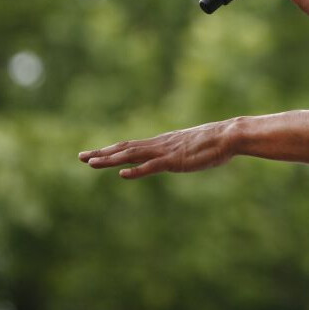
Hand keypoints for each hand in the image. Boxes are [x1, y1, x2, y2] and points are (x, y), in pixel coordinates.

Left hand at [79, 120, 236, 178]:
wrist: (229, 135)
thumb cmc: (215, 143)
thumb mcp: (192, 149)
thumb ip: (181, 153)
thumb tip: (179, 156)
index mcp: (161, 143)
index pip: (130, 145)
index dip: (110, 150)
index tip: (93, 153)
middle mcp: (158, 145)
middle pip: (124, 148)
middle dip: (102, 153)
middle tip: (80, 156)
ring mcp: (165, 153)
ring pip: (132, 155)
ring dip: (110, 159)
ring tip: (91, 162)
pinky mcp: (175, 161)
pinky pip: (151, 167)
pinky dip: (136, 171)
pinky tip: (122, 174)